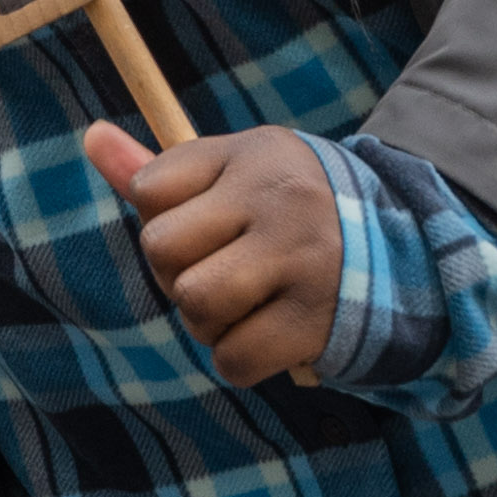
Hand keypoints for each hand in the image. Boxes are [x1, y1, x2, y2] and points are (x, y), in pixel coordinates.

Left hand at [87, 121, 342, 387]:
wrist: (405, 254)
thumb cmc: (290, 213)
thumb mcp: (234, 175)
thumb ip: (156, 168)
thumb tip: (91, 137)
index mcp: (253, 154)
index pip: (149, 189)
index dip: (165, 218)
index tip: (209, 223)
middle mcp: (278, 199)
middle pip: (161, 250)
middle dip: (179, 273)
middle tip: (226, 269)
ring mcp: (301, 259)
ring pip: (195, 304)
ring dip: (207, 320)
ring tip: (244, 303)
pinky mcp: (315, 320)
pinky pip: (233, 359)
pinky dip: (238, 359)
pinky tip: (267, 334)